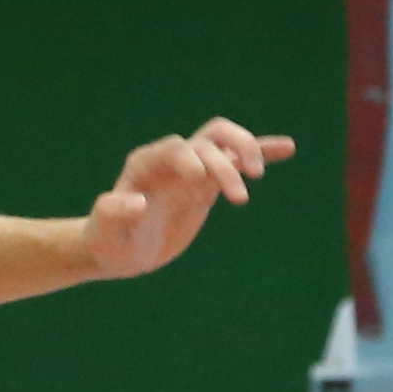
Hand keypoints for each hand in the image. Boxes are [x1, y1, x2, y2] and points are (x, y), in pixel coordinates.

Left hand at [82, 120, 296, 279]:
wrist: (120, 250)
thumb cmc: (108, 241)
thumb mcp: (105, 233)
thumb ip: (113, 213)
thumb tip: (136, 202)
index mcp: (146, 164)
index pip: (176, 149)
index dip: (192, 159)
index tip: (200, 181)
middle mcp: (172, 159)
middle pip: (207, 140)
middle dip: (225, 160)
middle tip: (241, 192)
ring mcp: (193, 169)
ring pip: (225, 143)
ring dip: (246, 151)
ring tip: (257, 175)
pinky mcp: (207, 184)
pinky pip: (236, 162)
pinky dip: (262, 152)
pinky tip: (287, 148)